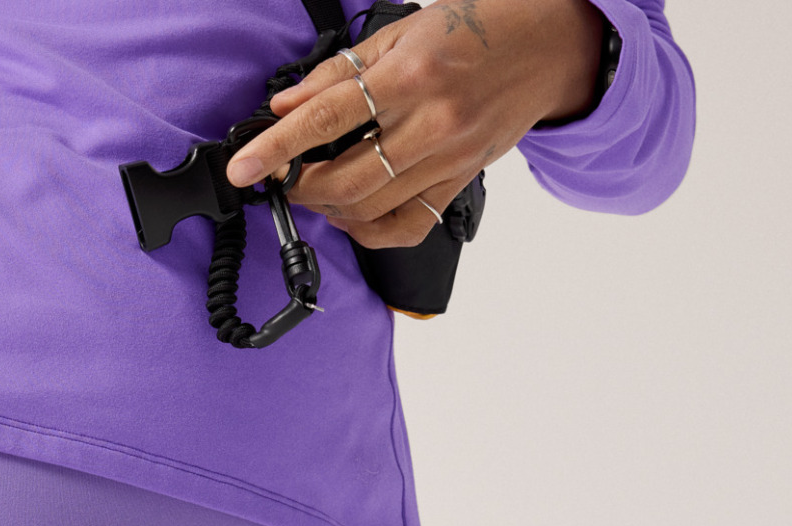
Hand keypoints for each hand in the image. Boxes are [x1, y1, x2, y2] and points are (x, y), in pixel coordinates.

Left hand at [227, 0, 603, 248]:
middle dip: (300, 187)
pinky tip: (352, 214)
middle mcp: (430, 123)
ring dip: (328, 208)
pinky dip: (368, 230)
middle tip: (283, 177)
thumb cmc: (478, 28)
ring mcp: (448, 159)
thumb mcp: (404, 30)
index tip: (244, 168)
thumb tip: (287, 106)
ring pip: (369, 209)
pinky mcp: (460, 182)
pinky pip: (404, 227)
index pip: (325, 119)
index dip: (277, 148)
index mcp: (410, 75)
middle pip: (343, 180)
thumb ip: (341, 73)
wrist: (548, 45)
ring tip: (314, 190)